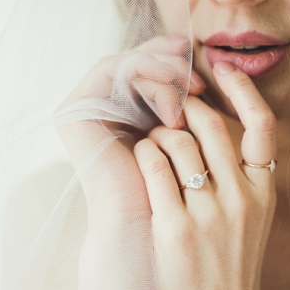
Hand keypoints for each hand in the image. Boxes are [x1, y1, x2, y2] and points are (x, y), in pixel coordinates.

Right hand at [54, 35, 203, 221]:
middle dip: (172, 64)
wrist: (143, 228)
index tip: (210, 76)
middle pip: (136, 61)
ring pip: (128, 62)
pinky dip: (146, 74)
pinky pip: (112, 69)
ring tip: (192, 95)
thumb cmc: (170, 192)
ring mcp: (82, 107)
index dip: (177, 64)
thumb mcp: (182, 134)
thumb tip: (215, 63)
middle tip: (201, 80)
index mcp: (119, 111)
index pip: (148, 70)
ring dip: (165, 72)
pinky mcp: (74, 109)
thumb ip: (186, 101)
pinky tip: (174, 98)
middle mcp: (96, 106)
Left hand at [134, 62, 277, 289]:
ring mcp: (209, 212)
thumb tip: (214, 129)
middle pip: (210, 124)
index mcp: (264, 191)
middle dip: (182, 108)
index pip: (262, 123)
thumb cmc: (228, 273)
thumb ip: (242, 178)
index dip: (241, 90)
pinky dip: (142, 155)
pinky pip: (153, 167)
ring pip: (177, 139)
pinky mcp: (175, 228)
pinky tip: (138, 160)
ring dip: (156, 133)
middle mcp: (242, 197)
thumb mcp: (252, 221)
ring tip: (150, 143)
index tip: (220, 70)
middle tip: (165, 110)